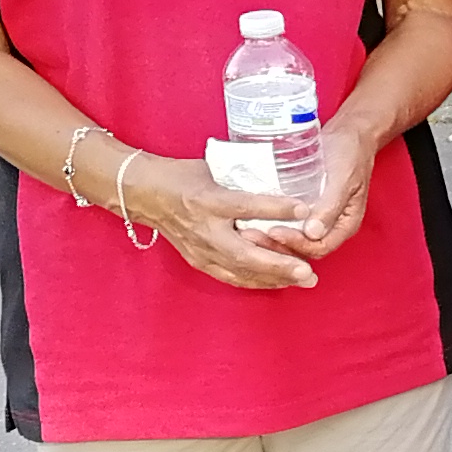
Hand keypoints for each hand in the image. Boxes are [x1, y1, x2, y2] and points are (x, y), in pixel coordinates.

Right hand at [128, 157, 319, 289]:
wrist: (143, 194)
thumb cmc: (182, 177)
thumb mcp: (213, 168)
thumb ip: (246, 178)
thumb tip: (285, 179)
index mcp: (208, 200)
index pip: (245, 206)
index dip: (276, 208)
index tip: (304, 210)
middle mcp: (204, 229)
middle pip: (244, 253)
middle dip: (278, 265)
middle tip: (308, 271)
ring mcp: (200, 249)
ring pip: (240, 271)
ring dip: (273, 278)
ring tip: (304, 280)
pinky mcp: (198, 260)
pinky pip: (231, 277)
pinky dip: (257, 282)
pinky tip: (280, 283)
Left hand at [253, 122, 381, 261]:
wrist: (348, 134)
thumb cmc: (350, 155)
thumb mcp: (343, 179)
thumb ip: (331, 207)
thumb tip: (314, 233)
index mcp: (344, 225)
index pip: (319, 247)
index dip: (296, 244)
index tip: (274, 232)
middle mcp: (329, 226)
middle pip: (303, 248)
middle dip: (277, 245)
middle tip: (250, 236)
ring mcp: (315, 217)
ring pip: (292, 236)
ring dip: (270, 237)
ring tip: (246, 230)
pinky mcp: (303, 206)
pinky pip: (287, 222)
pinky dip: (270, 223)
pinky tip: (252, 217)